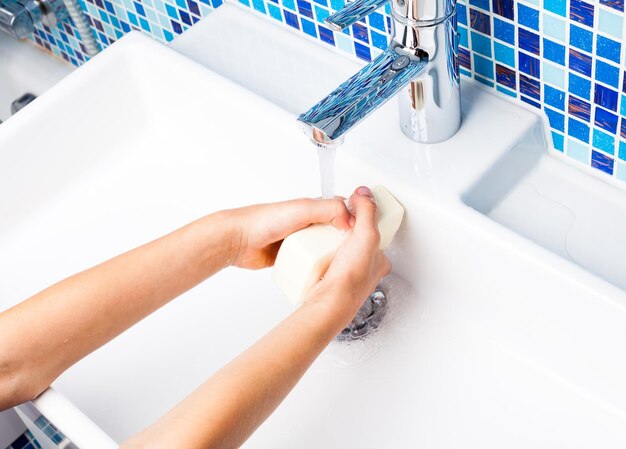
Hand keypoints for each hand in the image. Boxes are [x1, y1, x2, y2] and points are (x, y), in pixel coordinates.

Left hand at [227, 197, 351, 269]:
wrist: (239, 240)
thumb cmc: (263, 220)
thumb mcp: (302, 209)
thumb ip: (328, 209)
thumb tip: (351, 217)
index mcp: (312, 209)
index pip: (341, 211)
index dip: (355, 219)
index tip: (367, 231)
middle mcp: (307, 224)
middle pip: (335, 233)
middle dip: (346, 243)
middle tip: (355, 254)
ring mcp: (299, 241)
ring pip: (323, 250)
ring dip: (331, 257)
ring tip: (342, 267)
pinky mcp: (292, 256)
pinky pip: (309, 262)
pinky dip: (316, 267)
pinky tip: (322, 273)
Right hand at [306, 186, 390, 324]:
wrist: (331, 301)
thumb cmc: (352, 278)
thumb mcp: (366, 235)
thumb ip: (367, 212)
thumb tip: (364, 194)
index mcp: (379, 262)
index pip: (374, 235)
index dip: (364, 223)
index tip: (353, 214)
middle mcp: (365, 271)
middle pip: (355, 244)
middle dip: (344, 236)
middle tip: (334, 229)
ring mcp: (347, 277)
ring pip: (339, 254)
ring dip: (329, 247)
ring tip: (320, 239)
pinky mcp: (330, 281)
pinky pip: (324, 264)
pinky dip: (318, 258)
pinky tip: (313, 254)